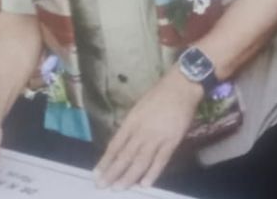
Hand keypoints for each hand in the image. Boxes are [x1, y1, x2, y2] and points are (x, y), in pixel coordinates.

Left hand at [95, 68, 203, 189]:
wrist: (181, 87)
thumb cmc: (158, 95)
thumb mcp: (138, 108)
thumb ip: (130, 127)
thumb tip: (121, 146)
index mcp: (131, 121)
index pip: (115, 145)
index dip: (105, 161)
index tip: (96, 174)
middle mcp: (141, 131)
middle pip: (125, 156)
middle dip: (112, 173)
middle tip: (102, 186)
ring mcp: (157, 138)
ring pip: (140, 161)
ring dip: (129, 176)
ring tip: (118, 188)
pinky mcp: (172, 142)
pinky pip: (161, 161)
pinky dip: (152, 173)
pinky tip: (144, 184)